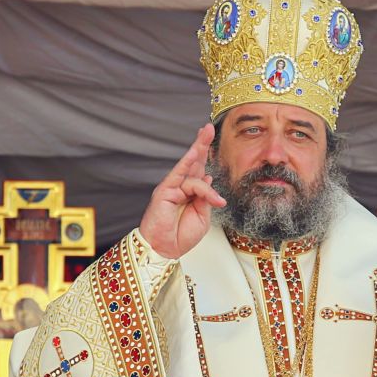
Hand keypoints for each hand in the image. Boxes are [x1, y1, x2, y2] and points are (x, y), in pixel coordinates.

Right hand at [138, 124, 225, 259]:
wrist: (165, 249)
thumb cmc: (181, 235)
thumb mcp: (202, 216)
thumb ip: (205, 198)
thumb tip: (209, 180)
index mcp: (191, 193)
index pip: (200, 170)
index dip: (206, 155)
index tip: (211, 138)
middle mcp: (181, 187)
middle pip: (194, 162)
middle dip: (202, 144)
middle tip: (209, 127)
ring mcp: (172, 188)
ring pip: (191, 169)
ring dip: (200, 150)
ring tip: (208, 133)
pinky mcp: (165, 192)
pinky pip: (178, 175)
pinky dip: (187, 164)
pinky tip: (194, 152)